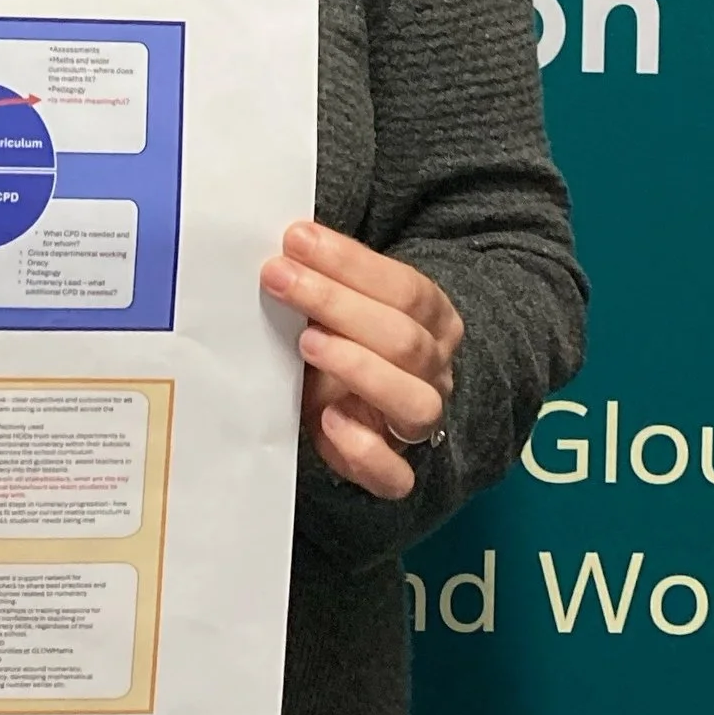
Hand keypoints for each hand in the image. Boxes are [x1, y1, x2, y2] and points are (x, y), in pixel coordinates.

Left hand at [259, 220, 461, 500]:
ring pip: (414, 401)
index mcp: (432, 318)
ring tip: (306, 342)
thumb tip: (284, 245)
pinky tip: (329, 421)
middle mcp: (435, 369)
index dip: (350, 262)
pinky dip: (364, 449)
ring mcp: (420, 422)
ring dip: (357, 366)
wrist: (366, 410)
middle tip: (278, 277)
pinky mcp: (396, 471)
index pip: (404, 287)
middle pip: (403, 338)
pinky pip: (395, 474)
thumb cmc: (346, 341)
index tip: (296, 240)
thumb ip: (325, 280)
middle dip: (335, 302)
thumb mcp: (342, 306)